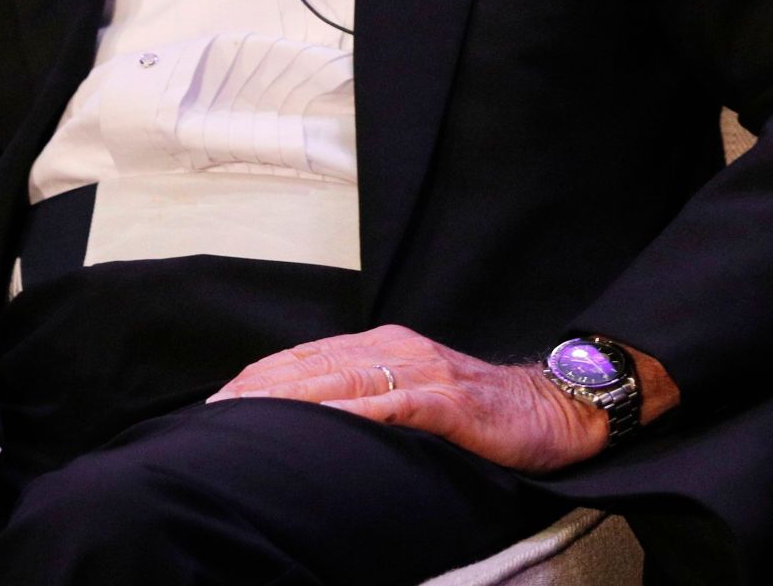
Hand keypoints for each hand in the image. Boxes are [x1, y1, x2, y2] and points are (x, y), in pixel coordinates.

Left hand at [208, 325, 672, 472]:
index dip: (259, 380)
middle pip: (311, 365)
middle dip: (257, 390)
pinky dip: (348, 412)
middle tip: (211, 416)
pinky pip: (388, 404)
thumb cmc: (490, 415)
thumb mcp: (422, 397)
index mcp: (389, 347)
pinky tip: (318, 423)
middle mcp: (401, 349)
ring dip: (286, 397)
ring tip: (241, 415)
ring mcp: (425, 372)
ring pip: (339, 379)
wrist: (561, 409)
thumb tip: (320, 425)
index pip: (308, 359)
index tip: (216, 405)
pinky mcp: (448, 400)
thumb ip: (376, 399)